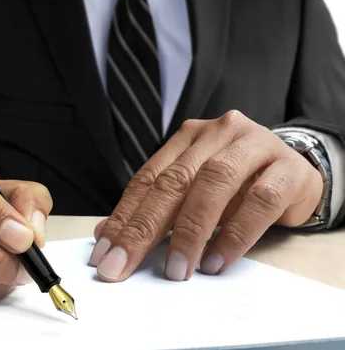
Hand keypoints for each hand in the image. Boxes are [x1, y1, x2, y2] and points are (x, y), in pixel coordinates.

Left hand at [90, 111, 321, 281]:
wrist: (298, 173)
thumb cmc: (239, 184)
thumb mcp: (194, 191)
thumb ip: (156, 207)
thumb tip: (108, 233)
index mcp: (188, 138)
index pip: (148, 178)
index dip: (124, 216)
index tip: (105, 252)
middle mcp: (218, 133)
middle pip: (173, 182)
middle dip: (144, 228)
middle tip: (123, 264)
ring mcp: (255, 145)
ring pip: (213, 183)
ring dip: (190, 232)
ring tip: (177, 269)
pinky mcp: (289, 169)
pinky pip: (259, 201)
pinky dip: (234, 235)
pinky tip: (216, 261)